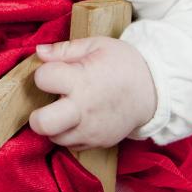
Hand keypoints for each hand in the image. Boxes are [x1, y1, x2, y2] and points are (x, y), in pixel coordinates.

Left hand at [28, 36, 156, 150]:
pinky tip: (74, 119)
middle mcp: (83, 109)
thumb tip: (38, 52)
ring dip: (52, 124)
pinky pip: (71, 146)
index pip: (42, 79)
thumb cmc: (123, 63)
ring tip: (61, 108)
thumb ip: (63, 50)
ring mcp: (91, 130)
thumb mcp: (95, 45)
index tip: (54, 71)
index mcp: (81, 80)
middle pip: (42, 123)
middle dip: (36, 112)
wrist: (154, 90)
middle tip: (45, 101)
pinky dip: (67, 134)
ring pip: (54, 138)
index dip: (43, 73)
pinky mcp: (99, 143)